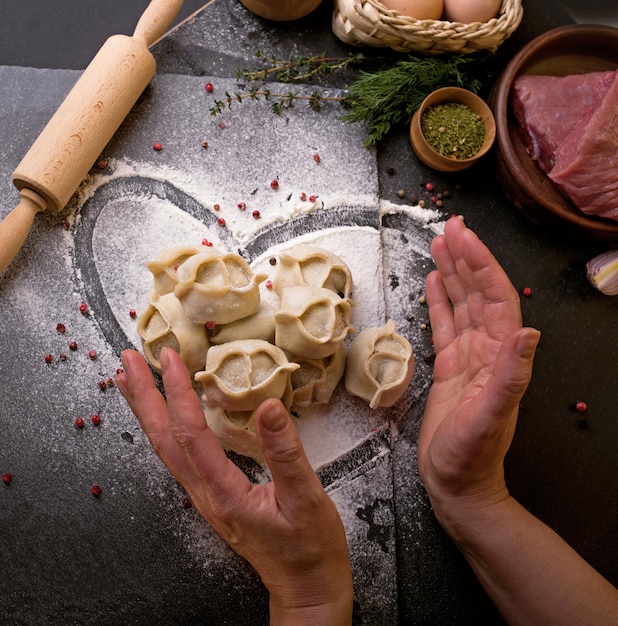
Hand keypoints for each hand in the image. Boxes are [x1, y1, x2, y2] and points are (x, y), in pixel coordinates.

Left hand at [116, 347, 352, 624]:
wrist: (305, 585)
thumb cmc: (309, 547)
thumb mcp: (306, 497)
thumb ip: (285, 452)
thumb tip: (268, 406)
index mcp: (225, 492)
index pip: (191, 434)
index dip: (179, 393)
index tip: (171, 359)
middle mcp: (205, 494)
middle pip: (163, 440)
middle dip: (144, 397)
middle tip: (128, 360)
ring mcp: (205, 497)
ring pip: (165, 449)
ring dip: (147, 411)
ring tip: (131, 381)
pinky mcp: (212, 496)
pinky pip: (178, 457)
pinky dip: (164, 429)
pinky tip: (164, 417)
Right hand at [418, 217, 540, 523]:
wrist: (457, 483)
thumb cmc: (471, 455)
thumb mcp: (490, 417)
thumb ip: (511, 375)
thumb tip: (529, 332)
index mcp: (500, 355)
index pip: (494, 297)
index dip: (480, 264)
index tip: (462, 237)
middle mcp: (487, 349)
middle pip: (478, 292)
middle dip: (466, 257)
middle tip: (450, 227)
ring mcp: (468, 356)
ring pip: (462, 303)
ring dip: (453, 272)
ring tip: (440, 244)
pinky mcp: (449, 367)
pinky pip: (445, 324)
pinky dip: (440, 300)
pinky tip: (434, 282)